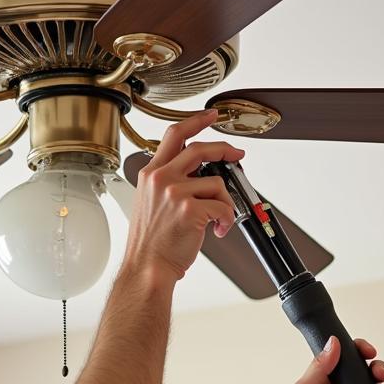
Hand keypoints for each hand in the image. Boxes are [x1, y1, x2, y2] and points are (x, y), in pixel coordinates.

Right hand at [123, 109, 244, 282]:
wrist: (147, 268)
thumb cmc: (151, 243)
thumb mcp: (150, 203)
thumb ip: (168, 183)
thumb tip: (199, 175)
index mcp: (151, 174)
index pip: (175, 134)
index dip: (196, 121)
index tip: (211, 115)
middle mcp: (161, 178)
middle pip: (201, 148)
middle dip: (225, 150)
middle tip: (236, 156)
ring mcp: (175, 192)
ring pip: (216, 182)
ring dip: (225, 201)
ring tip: (219, 218)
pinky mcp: (190, 209)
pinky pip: (222, 206)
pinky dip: (226, 220)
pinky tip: (218, 230)